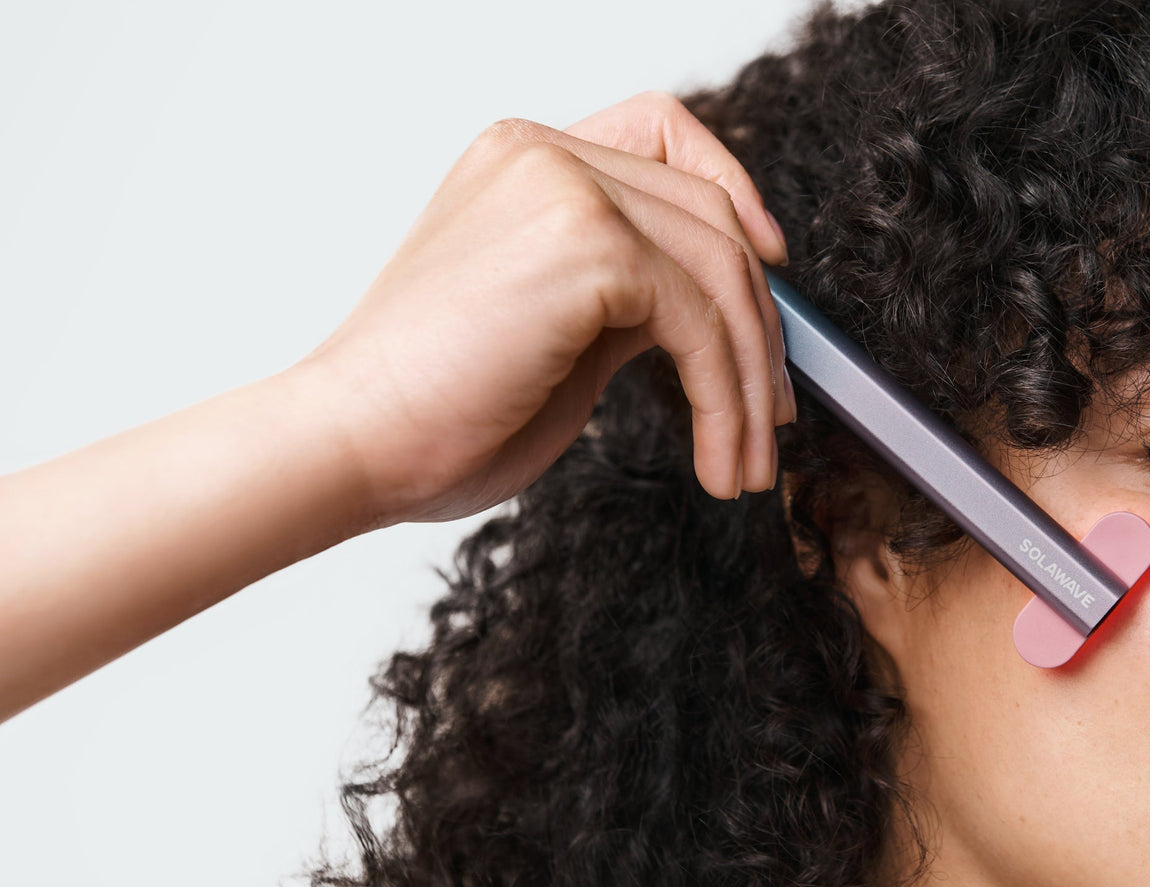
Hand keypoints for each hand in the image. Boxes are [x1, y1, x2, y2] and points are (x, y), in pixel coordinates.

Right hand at [300, 91, 792, 523]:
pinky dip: (725, 399)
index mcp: (525, 161)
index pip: (663, 135)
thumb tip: (710, 312)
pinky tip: (716, 457)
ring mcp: (564, 187)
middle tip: (771, 415)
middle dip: (760, 326)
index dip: (734, 190)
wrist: (352, 442)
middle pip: (711, 214)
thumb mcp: (554, 332)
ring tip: (745, 462)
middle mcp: (543, 154)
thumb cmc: (433, 409)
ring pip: (720, 272)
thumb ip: (627, 296)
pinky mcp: (586, 242)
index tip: (771, 268)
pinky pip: (700, 320)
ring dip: (750, 381)